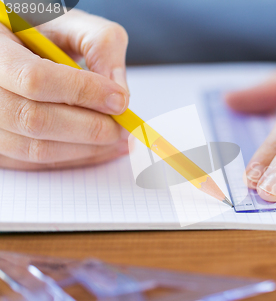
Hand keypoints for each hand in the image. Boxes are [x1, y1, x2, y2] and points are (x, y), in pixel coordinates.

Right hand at [0, 9, 129, 169]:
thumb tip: (120, 92)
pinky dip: (76, 158)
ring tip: (119, 139)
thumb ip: (101, 45)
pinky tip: (102, 149)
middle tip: (124, 126)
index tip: (119, 100)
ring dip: (87, 149)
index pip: (34, 78)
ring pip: (36, 149)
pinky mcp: (0, 147)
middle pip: (35, 120)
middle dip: (90, 127)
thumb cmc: (44, 35)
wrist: (19, 49)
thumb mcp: (72, 24)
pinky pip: (37, 163)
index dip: (82, 92)